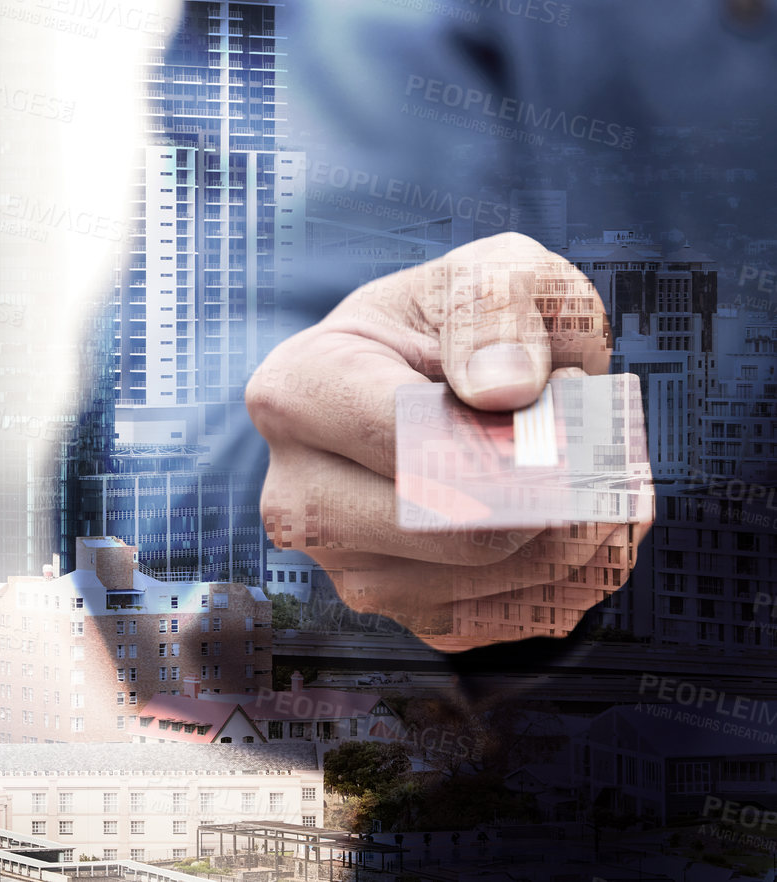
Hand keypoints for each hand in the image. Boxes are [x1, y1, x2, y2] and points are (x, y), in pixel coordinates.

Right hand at [245, 232, 651, 651]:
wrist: (464, 380)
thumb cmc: (470, 322)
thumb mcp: (494, 272)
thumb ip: (495, 305)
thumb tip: (500, 391)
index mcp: (296, 391)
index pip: (412, 443)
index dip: (520, 427)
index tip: (568, 386)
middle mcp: (298, 491)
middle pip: (454, 525)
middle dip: (560, 481)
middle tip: (592, 425)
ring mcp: (343, 562)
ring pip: (492, 575)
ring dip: (582, 525)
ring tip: (590, 461)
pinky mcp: (401, 610)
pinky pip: (512, 615)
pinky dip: (575, 568)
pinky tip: (572, 510)